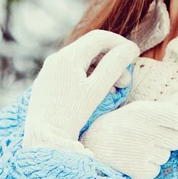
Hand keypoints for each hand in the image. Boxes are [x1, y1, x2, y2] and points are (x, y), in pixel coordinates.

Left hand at [23, 30, 139, 147]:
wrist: (42, 140)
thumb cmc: (70, 115)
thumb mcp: (96, 89)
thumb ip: (114, 65)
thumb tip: (130, 48)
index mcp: (68, 56)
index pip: (99, 38)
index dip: (120, 43)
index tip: (134, 54)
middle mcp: (56, 58)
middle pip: (91, 49)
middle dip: (112, 60)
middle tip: (126, 81)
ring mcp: (50, 70)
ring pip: (83, 61)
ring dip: (102, 70)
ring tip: (115, 89)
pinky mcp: (47, 83)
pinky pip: (73, 72)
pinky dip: (89, 77)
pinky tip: (98, 93)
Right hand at [78, 100, 177, 178]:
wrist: (94, 142)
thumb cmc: (127, 122)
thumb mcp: (147, 109)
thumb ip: (177, 105)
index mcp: (146, 110)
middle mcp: (143, 129)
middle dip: (169, 138)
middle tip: (150, 135)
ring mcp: (140, 151)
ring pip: (167, 156)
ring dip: (158, 153)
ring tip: (138, 146)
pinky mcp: (137, 170)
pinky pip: (156, 170)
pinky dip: (149, 167)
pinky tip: (135, 158)